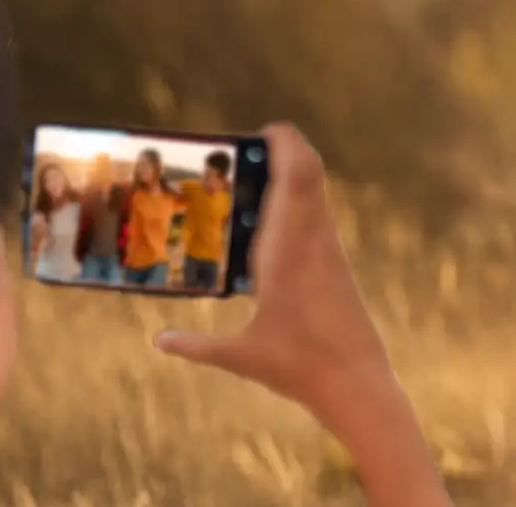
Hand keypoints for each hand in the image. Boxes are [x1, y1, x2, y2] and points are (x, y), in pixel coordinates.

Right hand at [155, 124, 394, 409]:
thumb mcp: (240, 356)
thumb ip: (196, 346)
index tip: (262, 130)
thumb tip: (158, 341)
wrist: (356, 384)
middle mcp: (312, 243)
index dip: (284, 148)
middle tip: (250, 144)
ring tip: (255, 170)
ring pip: (319, 194)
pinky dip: (300, 201)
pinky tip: (274, 216)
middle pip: (310, 175)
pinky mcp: (337, 266)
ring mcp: (329, 252)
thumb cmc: (298, 367)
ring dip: (295, 172)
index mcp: (288, 253)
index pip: (293, 182)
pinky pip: (320, 217)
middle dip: (288, 148)